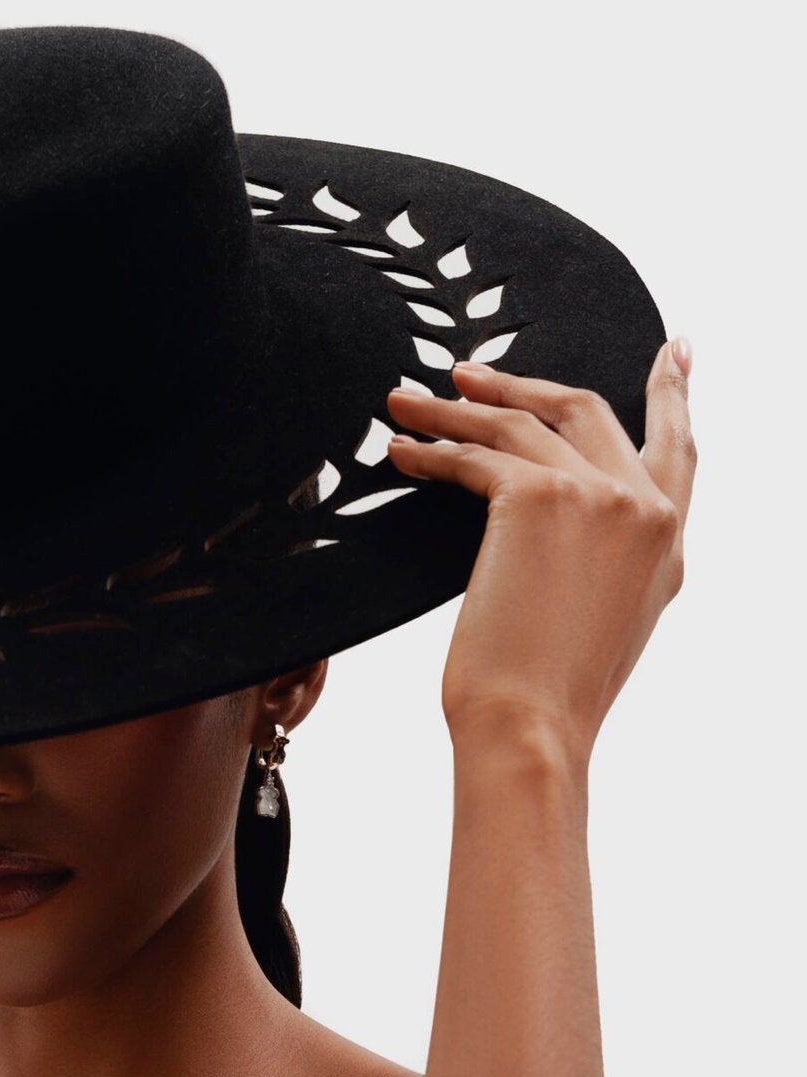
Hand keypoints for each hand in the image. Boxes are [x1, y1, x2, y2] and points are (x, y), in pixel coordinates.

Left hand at [384, 340, 695, 763]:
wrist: (532, 726)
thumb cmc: (549, 696)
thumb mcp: (611, 621)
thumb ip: (613, 561)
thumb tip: (571, 534)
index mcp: (670, 544)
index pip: (678, 448)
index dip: (673, 394)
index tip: (675, 350)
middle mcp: (646, 509)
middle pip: (586, 411)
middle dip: (521, 386)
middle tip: (469, 375)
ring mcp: (598, 496)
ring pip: (520, 424)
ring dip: (455, 410)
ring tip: (406, 403)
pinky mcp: (538, 496)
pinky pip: (474, 456)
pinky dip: (430, 451)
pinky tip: (399, 453)